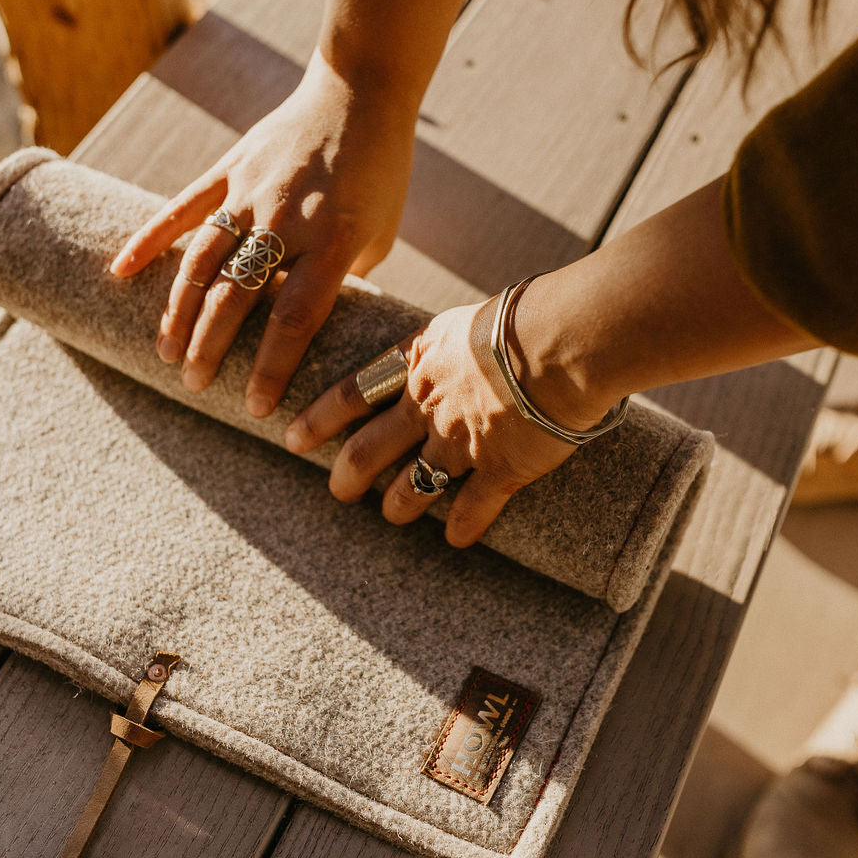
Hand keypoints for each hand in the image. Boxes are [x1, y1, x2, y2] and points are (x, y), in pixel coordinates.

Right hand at [109, 51, 416, 415]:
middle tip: (194, 386)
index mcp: (334, 242)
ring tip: (166, 353)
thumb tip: (303, 323)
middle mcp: (287, 221)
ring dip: (178, 312)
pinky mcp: (229, 168)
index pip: (294, 319)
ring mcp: (251, 192)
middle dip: (211, 349)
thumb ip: (340, 278)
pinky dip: (148, 241)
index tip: (255, 407)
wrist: (360, 91)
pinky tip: (119, 272)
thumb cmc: (379, 172)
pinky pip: (180, 209)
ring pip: (201, 261)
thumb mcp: (379, 233)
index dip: (270, 368)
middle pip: (236, 297)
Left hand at [285, 296, 589, 546]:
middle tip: (337, 491)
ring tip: (392, 515)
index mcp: (417, 363)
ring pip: (411, 487)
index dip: (319, 420)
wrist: (564, 341)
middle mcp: (428, 407)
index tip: (292, 438)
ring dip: (396, 506)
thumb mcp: (471, 320)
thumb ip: (453, 344)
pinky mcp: (500, 471)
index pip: (352, 394)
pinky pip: (471, 510)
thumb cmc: (528, 317)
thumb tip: (454, 347)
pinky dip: (462, 528)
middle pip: (369, 450)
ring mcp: (460, 443)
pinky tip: (458, 540)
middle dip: (346, 475)